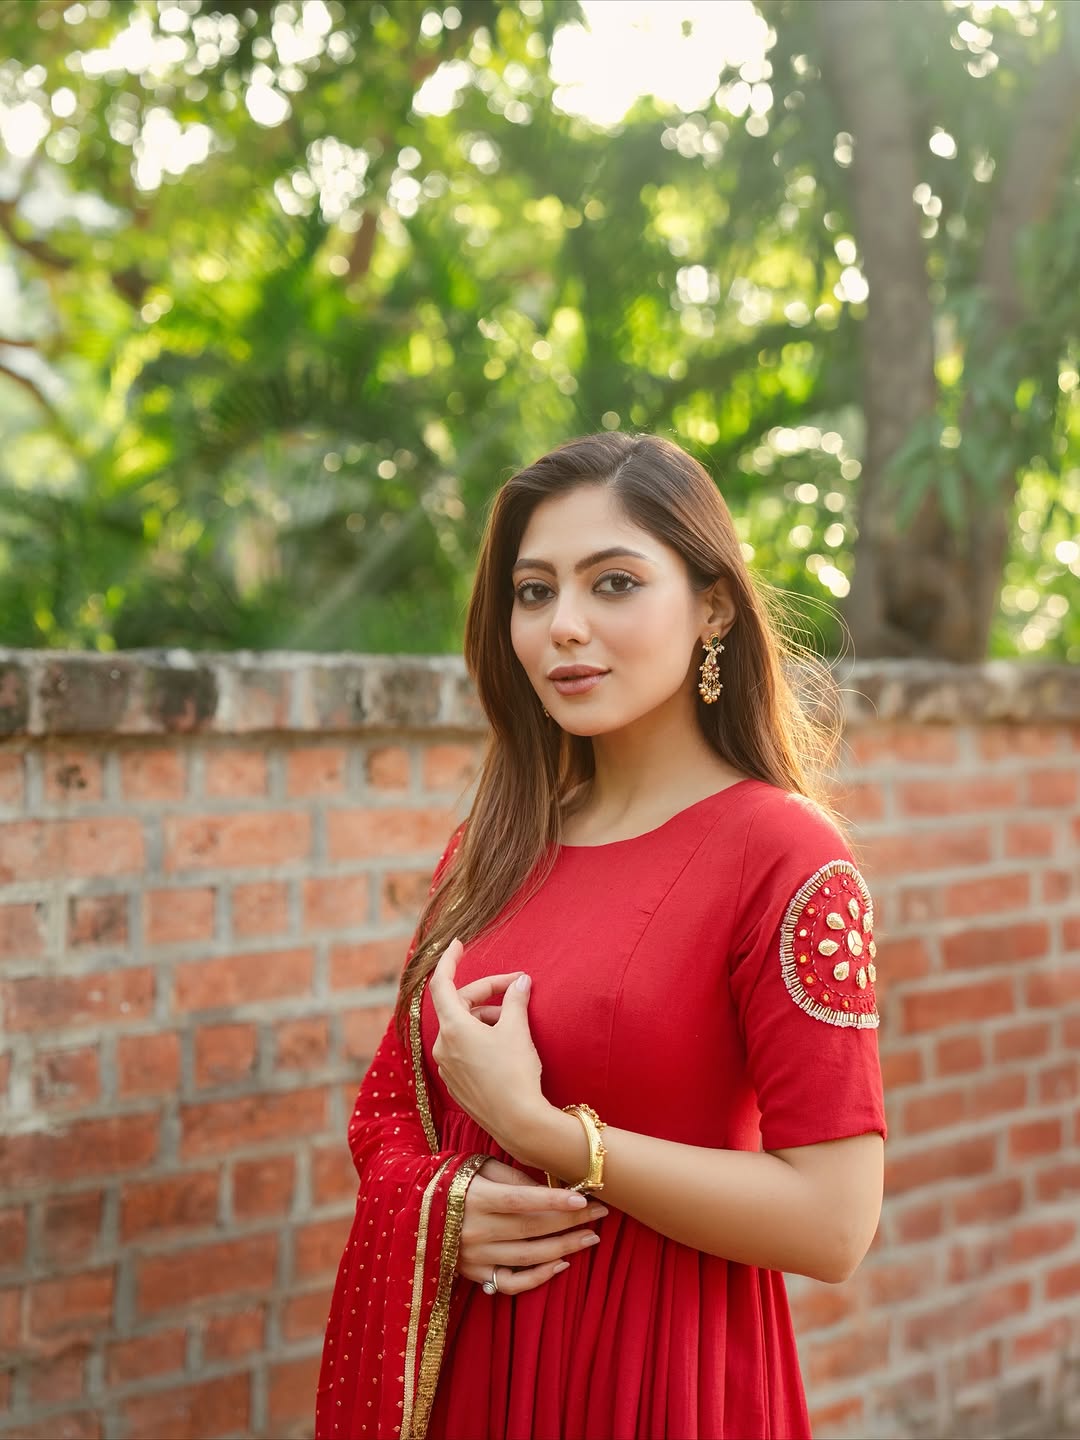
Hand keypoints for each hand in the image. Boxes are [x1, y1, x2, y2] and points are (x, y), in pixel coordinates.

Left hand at [429, 940, 545, 1150]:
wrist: (518, 1122)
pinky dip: (481, 1038)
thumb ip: (515, 1000)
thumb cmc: (515, 1072)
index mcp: (453, 1027)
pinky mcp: (457, 1084)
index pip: (442, 983)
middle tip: (516, 987)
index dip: (449, 960)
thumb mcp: (517, 1029)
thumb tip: (520, 982)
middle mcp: (443, 1046)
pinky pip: (464, 1050)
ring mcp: (447, 1067)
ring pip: (463, 1029)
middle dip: (486, 993)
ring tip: (515, 1022)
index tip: (458, 944)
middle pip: (459, 1005)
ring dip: (486, 1018)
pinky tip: (505, 1045)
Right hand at [457, 1158, 606, 1294]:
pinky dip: (539, 1277)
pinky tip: (562, 1263)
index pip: (520, 1200)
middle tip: (600, 1213)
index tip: (584, 1197)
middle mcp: (474, 1230)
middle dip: (570, 1221)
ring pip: (528, 1257)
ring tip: (591, 1237)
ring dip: (565, 1248)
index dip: (553, 1200)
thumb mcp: (478, 1167)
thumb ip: (512, 1177)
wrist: (413, 1210)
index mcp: (474, 1198)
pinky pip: (512, 1282)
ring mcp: (474, 1257)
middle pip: (532, 1229)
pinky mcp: (474, 1275)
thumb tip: (549, 1188)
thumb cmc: (454, 1181)